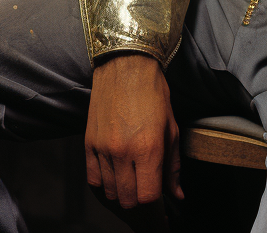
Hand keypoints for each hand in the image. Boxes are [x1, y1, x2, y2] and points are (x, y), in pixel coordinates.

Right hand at [85, 52, 182, 208]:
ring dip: (122, 191)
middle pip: (127, 199)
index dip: (156, 201)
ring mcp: (102, 149)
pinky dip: (104, 182)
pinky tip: (115, 172)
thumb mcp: (172, 127)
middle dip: (139, 198)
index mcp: (148, 148)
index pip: (148, 196)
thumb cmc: (153, 93)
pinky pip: (93, 179)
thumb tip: (177, 195)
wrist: (127, 66)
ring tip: (131, 176)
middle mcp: (123, 152)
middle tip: (145, 186)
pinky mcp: (88, 145)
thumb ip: (173, 166)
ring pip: (110, 192)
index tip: (158, 196)